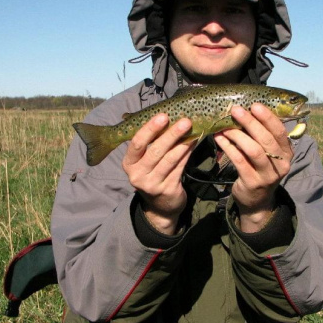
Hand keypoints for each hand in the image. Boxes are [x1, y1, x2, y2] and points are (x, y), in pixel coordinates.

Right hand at [122, 114, 194, 234]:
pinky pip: (180, 167)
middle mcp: (137, 175)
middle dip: (171, 134)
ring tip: (193, 130)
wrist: (160, 206)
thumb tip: (168, 116)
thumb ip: (151, 143)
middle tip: (185, 121)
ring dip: (183, 143)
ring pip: (170, 159)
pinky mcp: (167, 190)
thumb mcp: (145, 161)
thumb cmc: (153, 174)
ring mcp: (152, 184)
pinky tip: (194, 143)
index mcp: (129, 163)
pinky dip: (187, 153)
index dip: (150, 129)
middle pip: (155, 151)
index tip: (163, 116)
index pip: (137, 144)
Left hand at [214, 103, 292, 232]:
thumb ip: (262, 136)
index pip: (280, 131)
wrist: (257, 200)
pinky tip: (219, 138)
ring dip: (237, 135)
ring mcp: (268, 175)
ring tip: (224, 126)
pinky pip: (239, 160)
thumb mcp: (268, 153)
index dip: (268, 117)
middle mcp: (281, 164)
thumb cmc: (260, 169)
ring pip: (253, 150)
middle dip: (250, 123)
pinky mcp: (252, 182)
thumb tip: (247, 110)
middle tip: (235, 110)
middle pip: (266, 139)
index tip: (254, 105)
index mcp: (286, 152)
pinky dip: (228, 147)